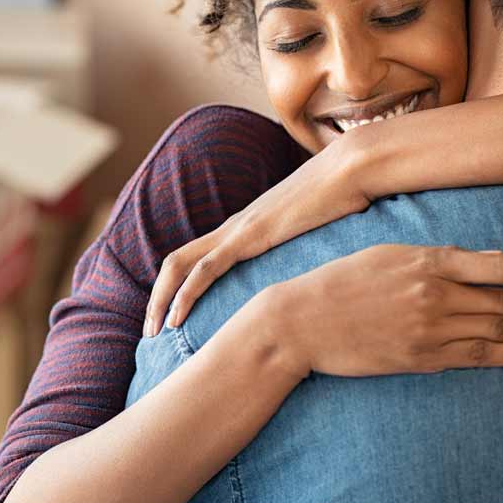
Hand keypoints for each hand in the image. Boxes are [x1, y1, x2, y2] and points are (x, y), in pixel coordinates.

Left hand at [145, 135, 371, 336]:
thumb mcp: (319, 234)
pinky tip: (176, 318)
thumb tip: (320, 276)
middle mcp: (234, 227)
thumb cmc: (344, 199)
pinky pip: (206, 268)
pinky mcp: (250, 235)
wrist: (352, 169)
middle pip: (177, 261)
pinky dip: (186, 293)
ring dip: (160, 299)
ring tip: (152, 332)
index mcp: (246, 228)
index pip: (197, 258)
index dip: (177, 287)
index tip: (172, 319)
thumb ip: (307, 251)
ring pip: (180, 264)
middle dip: (156, 298)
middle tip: (149, 332)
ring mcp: (239, 229)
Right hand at [249, 245, 502, 379]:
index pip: (498, 266)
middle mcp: (435, 293)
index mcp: (427, 260)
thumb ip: (431, 259)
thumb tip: (473, 268)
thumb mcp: (386, 254)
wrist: (302, 321)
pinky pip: (477, 357)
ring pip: (499, 331)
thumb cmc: (340, 282)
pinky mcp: (422, 358)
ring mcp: (430, 328)